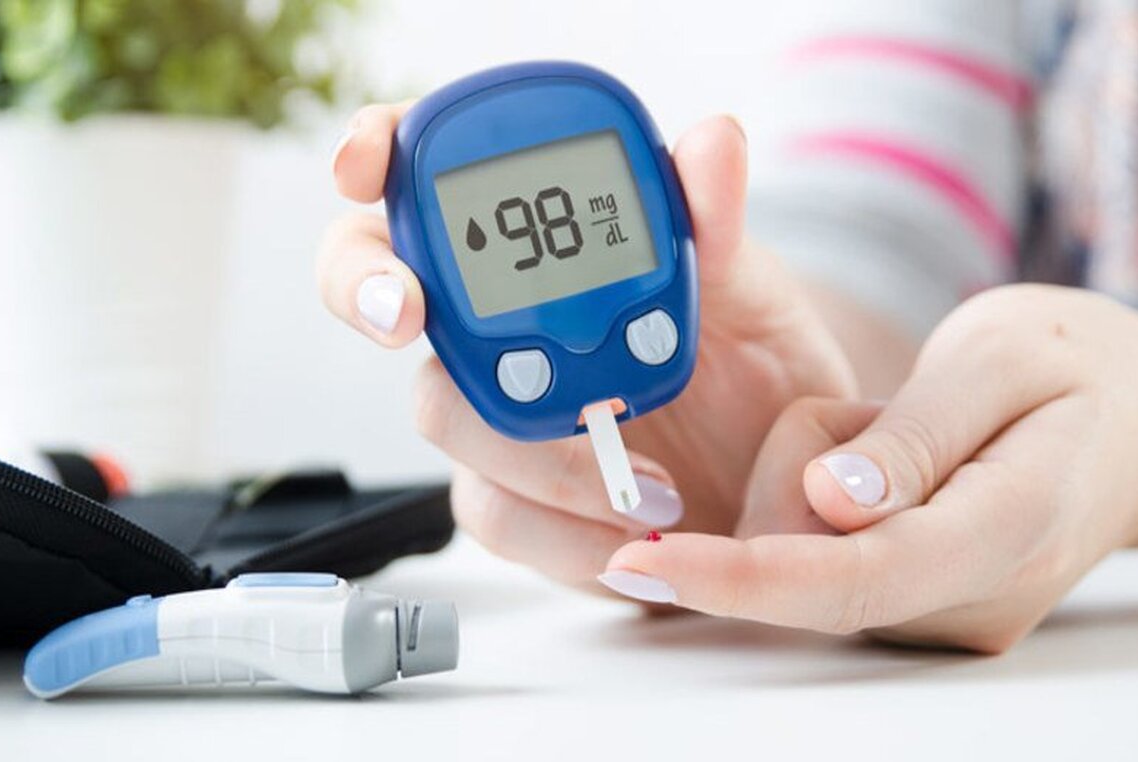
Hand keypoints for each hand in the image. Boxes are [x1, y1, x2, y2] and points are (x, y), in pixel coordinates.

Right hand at [318, 104, 862, 587]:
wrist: (773, 471)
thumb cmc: (747, 361)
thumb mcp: (744, 285)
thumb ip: (713, 221)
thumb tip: (712, 139)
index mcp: (536, 243)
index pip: (426, 174)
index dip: (373, 153)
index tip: (364, 166)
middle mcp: (495, 320)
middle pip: (380, 286)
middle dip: (366, 289)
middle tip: (407, 312)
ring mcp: (494, 407)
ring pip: (441, 412)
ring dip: (532, 444)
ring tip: (643, 475)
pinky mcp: (515, 496)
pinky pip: (497, 513)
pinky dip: (562, 529)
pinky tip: (630, 528)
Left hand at [601, 285, 1137, 651]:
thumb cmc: (1078, 371)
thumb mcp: (1000, 359)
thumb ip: (913, 437)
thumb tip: (831, 502)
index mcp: (1004, 528)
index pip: (851, 579)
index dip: (738, 577)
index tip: (646, 559)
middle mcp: (971, 596)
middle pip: (811, 572)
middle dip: (783, 487)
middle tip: (860, 416)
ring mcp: (948, 611)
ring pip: (809, 561)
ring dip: (810, 484)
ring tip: (895, 429)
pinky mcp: (922, 605)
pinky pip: (827, 559)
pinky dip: (826, 503)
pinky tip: (886, 464)